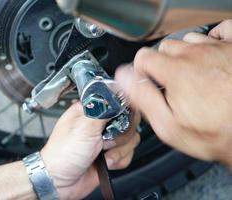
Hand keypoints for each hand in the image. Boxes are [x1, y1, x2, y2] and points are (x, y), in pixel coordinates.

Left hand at [41, 103, 139, 198]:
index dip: (122, 111)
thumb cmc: (62, 154)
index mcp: (90, 110)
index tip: (118, 122)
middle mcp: (99, 123)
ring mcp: (105, 139)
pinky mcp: (110, 154)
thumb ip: (103, 111)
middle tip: (104, 141)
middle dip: (120, 135)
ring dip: (117, 151)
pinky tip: (105, 162)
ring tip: (102, 153)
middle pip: (128, 121)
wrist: (60, 182)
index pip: (117, 101)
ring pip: (130, 139)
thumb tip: (118, 98)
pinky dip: (118, 161)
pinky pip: (128, 154)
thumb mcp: (83, 127)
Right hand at [115, 20, 231, 168]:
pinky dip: (211, 40)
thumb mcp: (168, 125)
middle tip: (172, 84)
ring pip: (188, 40)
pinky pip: (218, 31)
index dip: (141, 71)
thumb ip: (142, 97)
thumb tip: (123, 77)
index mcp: (176, 72)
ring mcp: (217, 48)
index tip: (148, 82)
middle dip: (163, 64)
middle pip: (165, 48)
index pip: (143, 57)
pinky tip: (210, 56)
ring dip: (185, 55)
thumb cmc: (213, 132)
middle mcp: (196, 55)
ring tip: (193, 75)